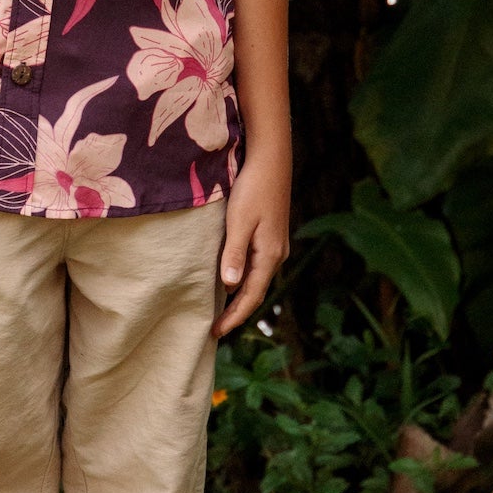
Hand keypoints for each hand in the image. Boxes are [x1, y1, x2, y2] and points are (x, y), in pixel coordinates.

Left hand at [216, 148, 289, 336]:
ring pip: (258, 279)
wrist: (271, 161)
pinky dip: (245, 280)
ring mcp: (276, 245)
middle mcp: (277, 254)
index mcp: (269, 255)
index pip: (251, 297)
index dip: (234, 317)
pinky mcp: (271, 235)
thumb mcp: (239, 221)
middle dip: (237, 312)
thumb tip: (230, 286)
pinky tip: (232, 280)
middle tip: (215, 328)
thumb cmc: (253, 188)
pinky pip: (258, 266)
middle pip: (256, 292)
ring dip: (241, 297)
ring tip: (222, 311)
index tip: (215, 332)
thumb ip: (234, 253)